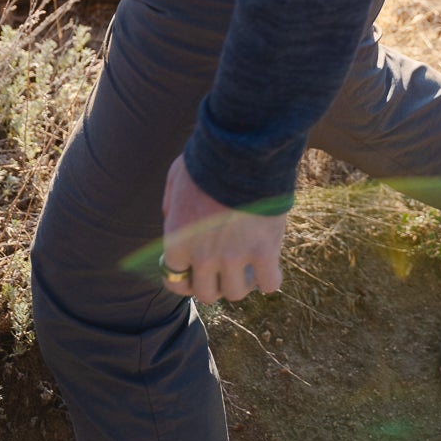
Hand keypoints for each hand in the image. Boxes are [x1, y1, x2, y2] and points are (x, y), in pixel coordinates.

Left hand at [160, 154, 287, 305]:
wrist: (243, 146)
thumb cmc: (208, 157)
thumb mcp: (177, 176)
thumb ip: (170, 203)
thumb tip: (169, 218)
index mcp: (177, 239)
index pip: (174, 281)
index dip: (186, 278)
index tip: (197, 272)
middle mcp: (203, 254)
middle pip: (207, 294)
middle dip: (215, 283)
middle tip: (225, 268)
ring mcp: (234, 255)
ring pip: (237, 293)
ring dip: (242, 282)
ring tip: (248, 265)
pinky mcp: (264, 251)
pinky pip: (269, 284)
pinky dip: (270, 279)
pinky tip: (270, 264)